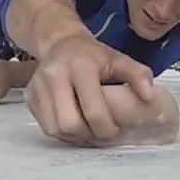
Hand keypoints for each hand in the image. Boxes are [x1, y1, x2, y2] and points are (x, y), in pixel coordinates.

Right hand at [25, 33, 155, 144]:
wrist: (60, 42)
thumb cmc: (92, 55)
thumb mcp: (118, 59)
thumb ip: (137, 75)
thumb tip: (149, 97)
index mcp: (80, 67)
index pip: (93, 110)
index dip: (106, 129)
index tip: (115, 131)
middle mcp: (55, 76)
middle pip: (69, 124)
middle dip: (88, 135)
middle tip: (101, 134)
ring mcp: (38, 86)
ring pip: (54, 129)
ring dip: (74, 137)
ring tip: (88, 132)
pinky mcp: (30, 96)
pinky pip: (45, 125)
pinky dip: (62, 132)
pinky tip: (75, 126)